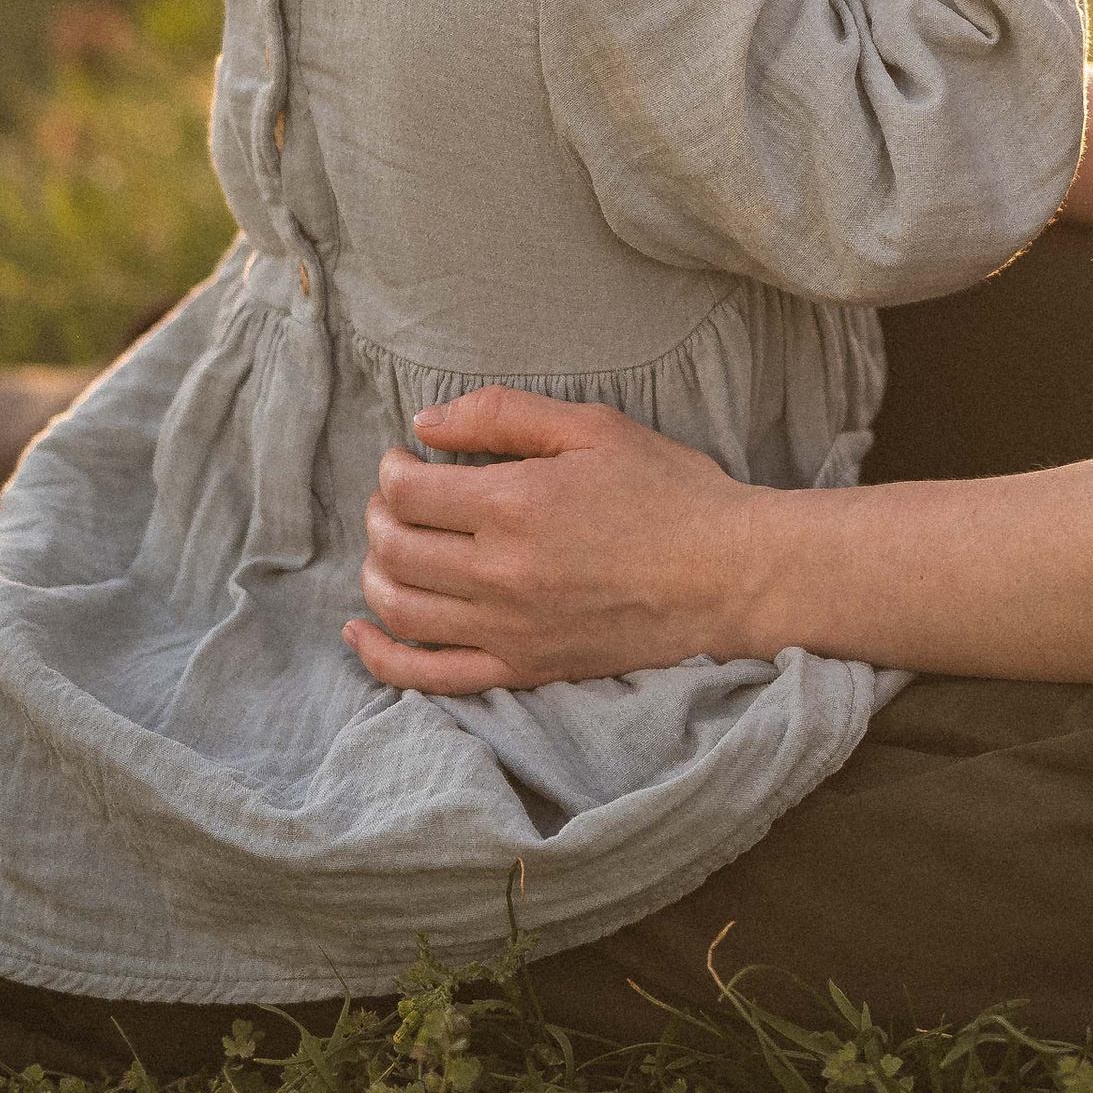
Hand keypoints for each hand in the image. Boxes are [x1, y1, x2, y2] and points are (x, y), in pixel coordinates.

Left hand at [345, 389, 765, 693]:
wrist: (730, 575)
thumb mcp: (593, 427)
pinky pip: (429, 677)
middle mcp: (499, 573)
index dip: (394, 469)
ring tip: (393, 546)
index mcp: (515, 504)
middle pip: (394, 547)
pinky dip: (381, 658)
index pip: (408, 490)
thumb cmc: (671, 492)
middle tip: (401, 496)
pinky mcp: (524, 669)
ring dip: (376, 572)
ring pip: (399, 607)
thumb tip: (424, 422)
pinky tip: (362, 633)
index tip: (408, 459)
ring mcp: (508, 629)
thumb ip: (503, 415)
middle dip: (381, 514)